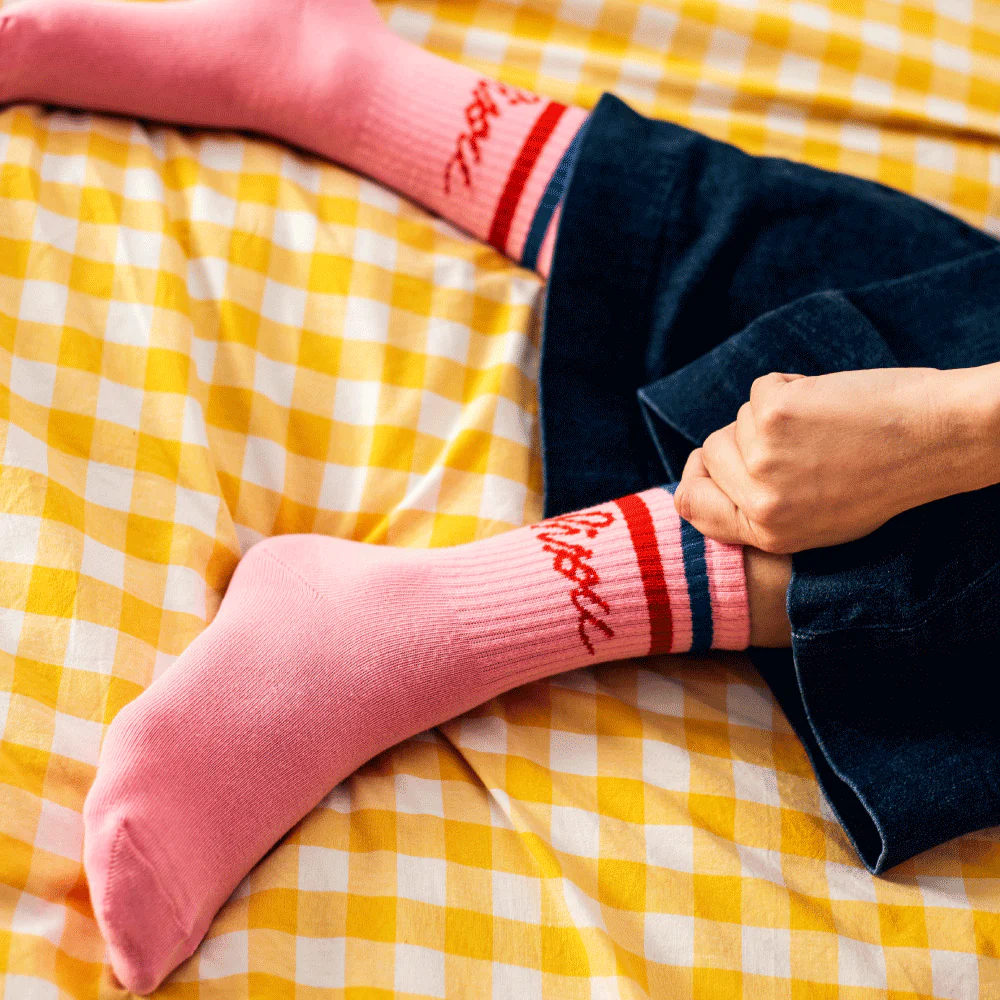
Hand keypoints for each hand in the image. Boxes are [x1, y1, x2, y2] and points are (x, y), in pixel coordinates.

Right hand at [673, 367, 999, 553]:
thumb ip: (761, 509)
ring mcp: (762, 458)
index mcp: (768, 533)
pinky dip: (790, 386)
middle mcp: (759, 502)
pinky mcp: (774, 415)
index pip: (692, 503)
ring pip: (739, 417)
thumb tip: (704, 481)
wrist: (937, 440)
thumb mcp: (818, 520)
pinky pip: (762, 388)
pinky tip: (828, 403)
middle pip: (711, 452)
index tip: (712, 461)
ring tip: (824, 426)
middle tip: (798, 439)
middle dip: (746, 437)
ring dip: (775, 412)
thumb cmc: (886, 477)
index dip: (697, 476)